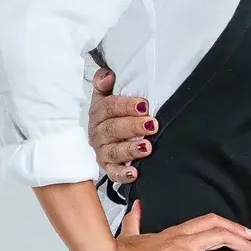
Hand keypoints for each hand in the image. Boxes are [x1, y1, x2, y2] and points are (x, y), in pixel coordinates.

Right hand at [88, 68, 156, 184]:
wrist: (105, 138)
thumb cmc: (112, 115)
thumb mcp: (106, 96)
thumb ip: (104, 83)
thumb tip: (107, 75)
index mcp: (98, 113)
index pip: (108, 108)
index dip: (126, 106)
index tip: (144, 105)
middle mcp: (98, 133)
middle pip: (112, 129)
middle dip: (133, 126)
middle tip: (152, 125)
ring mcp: (102, 152)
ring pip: (113, 151)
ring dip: (130, 149)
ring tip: (147, 147)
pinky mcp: (108, 168)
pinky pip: (113, 173)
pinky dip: (123, 174)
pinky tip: (134, 173)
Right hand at [101, 201, 250, 250]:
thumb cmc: (118, 250)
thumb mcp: (131, 232)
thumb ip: (137, 220)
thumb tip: (139, 207)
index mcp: (176, 232)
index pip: (210, 221)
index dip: (232, 225)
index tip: (247, 234)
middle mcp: (181, 240)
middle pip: (221, 234)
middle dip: (243, 243)